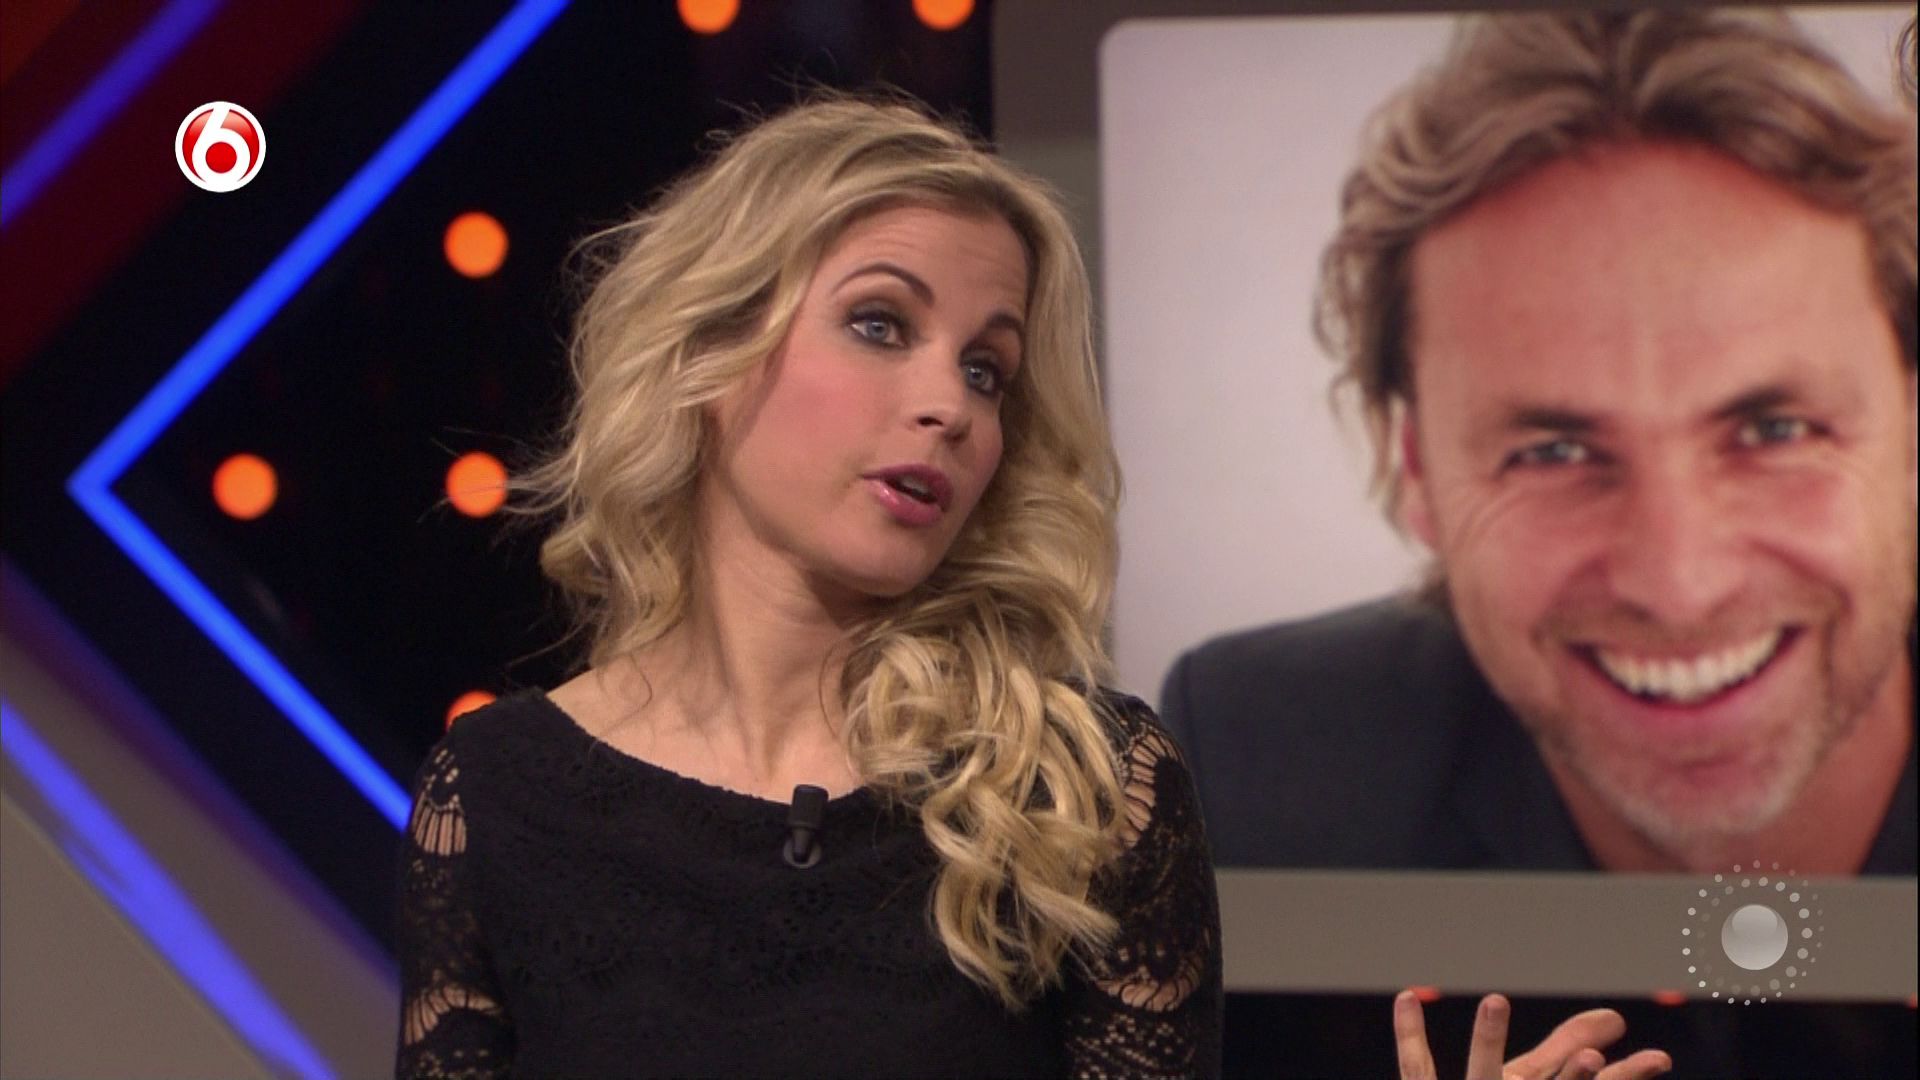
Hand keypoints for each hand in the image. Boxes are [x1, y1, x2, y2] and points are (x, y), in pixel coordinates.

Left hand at [1393, 990, 1671, 1079]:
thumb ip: (1562, 1055)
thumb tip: (1602, 1034)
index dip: (1623, 1076)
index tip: (1659, 1059)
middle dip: (1571, 1075)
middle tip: (1591, 1057)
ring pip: (1483, 1072)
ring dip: (1489, 1040)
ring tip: (1494, 1002)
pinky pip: (1418, 1067)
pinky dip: (1410, 1035)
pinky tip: (1405, 998)